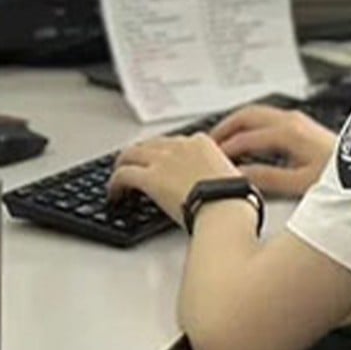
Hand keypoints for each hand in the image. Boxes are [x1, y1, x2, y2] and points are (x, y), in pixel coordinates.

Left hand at [109, 133, 240, 225]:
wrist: (227, 207)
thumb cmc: (236, 199)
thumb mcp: (234, 178)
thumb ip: (219, 176)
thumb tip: (217, 187)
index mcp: (202, 143)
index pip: (175, 143)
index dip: (164, 154)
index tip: (161, 163)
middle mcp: (179, 146)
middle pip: (150, 145)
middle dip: (140, 155)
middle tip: (132, 165)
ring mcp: (163, 161)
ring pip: (131, 154)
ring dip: (122, 164)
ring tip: (118, 177)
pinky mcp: (149, 178)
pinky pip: (123, 175)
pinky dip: (114, 183)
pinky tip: (114, 194)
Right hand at [211, 106, 336, 197]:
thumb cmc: (343, 177)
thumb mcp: (301, 184)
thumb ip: (265, 179)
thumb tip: (238, 176)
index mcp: (287, 132)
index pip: (243, 138)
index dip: (223, 150)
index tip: (209, 161)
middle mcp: (292, 120)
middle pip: (245, 116)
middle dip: (223, 128)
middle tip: (206, 144)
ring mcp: (299, 120)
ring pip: (256, 114)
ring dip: (236, 125)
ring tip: (223, 141)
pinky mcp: (304, 126)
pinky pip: (267, 119)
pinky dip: (250, 127)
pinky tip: (249, 142)